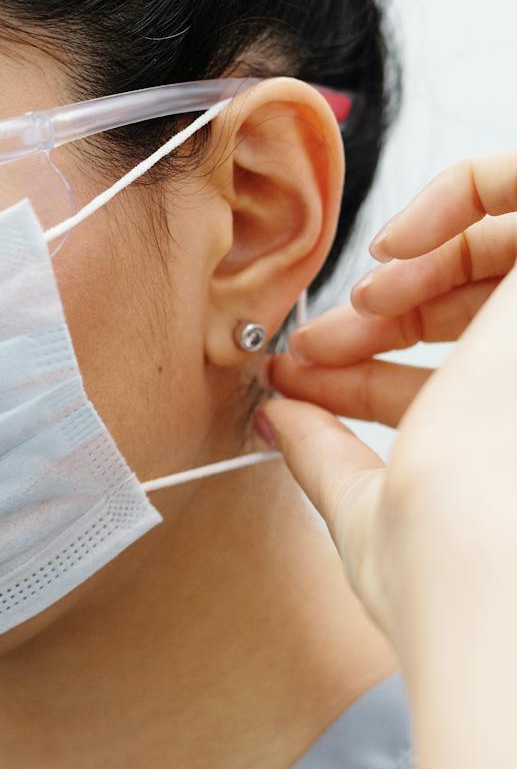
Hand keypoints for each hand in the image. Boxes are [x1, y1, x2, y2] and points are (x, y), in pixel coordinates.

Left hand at [260, 150, 516, 652]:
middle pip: (475, 307)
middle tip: (310, 349)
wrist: (493, 576)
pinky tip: (397, 248)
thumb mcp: (369, 509)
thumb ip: (326, 455)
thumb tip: (274, 416)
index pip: (445, 375)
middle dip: (376, 316)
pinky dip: (464, 192)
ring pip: (507, 248)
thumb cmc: (444, 573)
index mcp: (508, 432)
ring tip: (363, 303)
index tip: (291, 377)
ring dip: (417, 262)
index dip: (358, 366)